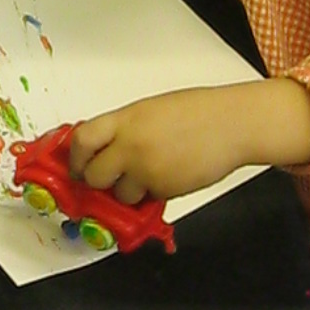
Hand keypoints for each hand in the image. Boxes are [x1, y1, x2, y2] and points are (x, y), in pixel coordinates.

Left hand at [69, 78, 309, 203]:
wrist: (232, 124)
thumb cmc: (199, 112)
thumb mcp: (153, 110)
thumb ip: (126, 128)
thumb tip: (104, 148)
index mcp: (126, 119)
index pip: (82, 140)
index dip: (76, 158)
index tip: (78, 165)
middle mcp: (131, 144)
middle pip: (94, 175)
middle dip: (98, 181)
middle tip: (107, 179)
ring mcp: (147, 169)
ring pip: (120, 195)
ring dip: (128, 191)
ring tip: (147, 175)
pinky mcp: (165, 188)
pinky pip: (146, 199)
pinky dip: (152, 194)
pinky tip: (167, 176)